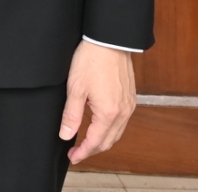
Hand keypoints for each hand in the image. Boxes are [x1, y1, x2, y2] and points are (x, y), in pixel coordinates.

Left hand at [61, 40, 136, 162]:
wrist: (109, 40)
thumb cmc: (92, 60)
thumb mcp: (75, 88)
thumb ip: (71, 115)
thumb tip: (66, 135)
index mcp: (108, 113)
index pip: (95, 142)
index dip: (83, 152)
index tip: (73, 157)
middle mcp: (123, 112)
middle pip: (108, 141)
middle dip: (92, 149)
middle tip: (76, 152)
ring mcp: (129, 105)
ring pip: (117, 133)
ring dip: (102, 141)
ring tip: (86, 142)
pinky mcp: (130, 98)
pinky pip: (122, 122)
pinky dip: (110, 129)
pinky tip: (100, 126)